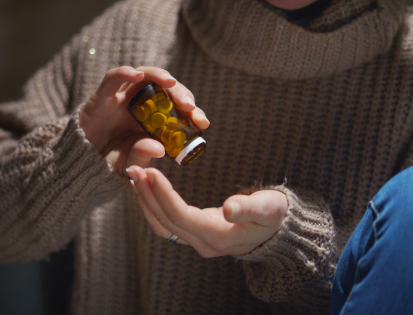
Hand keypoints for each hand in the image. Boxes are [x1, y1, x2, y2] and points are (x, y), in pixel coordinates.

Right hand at [79, 66, 209, 175]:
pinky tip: (136, 75)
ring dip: (159, 76)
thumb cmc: (113, 157)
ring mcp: (123, 96)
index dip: (192, 112)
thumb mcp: (131, 160)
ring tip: (169, 82)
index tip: (202, 122)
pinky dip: (125, 73)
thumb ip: (143, 154)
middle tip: (189, 106)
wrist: (84, 158)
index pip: (178, 108)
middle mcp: (142, 102)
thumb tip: (159, 149)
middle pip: (165, 88)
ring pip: (145, 76)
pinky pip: (114, 77)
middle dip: (180, 93)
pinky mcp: (104, 94)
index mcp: (155, 117)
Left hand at [125, 166, 287, 256]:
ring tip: (134, 176)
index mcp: (220, 236)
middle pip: (166, 221)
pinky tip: (145, 188)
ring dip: (146, 200)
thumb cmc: (275, 215)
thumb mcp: (269, 208)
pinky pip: (166, 223)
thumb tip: (229, 208)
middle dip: (148, 194)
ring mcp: (198, 241)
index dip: (164, 195)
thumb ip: (249, 207)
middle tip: (134, 168)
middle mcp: (204, 243)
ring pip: (162, 225)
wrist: (278, 230)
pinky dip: (152, 206)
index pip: (182, 216)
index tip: (151, 172)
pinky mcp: (194, 234)